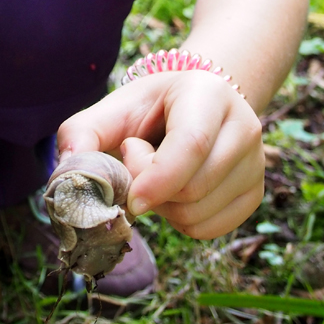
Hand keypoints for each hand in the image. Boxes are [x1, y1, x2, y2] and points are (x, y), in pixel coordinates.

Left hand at [57, 70, 264, 238]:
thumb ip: (81, 135)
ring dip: (164, 208)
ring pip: (201, 214)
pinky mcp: (254, 192)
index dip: (158, 177)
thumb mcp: (111, 110)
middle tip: (138, 162)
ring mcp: (256, 162)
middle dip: (152, 191)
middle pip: (195, 187)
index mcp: (209, 93)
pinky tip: (174, 192)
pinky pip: (211, 230)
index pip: (192, 143)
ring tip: (158, 174)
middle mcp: (244, 125)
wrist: (188, 108)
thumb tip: (67, 176)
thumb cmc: (146, 110)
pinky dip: (182, 223)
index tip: (129, 197)